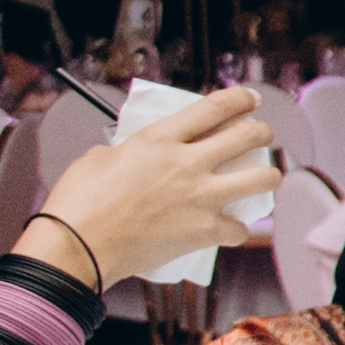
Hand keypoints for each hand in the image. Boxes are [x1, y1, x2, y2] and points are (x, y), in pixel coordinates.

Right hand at [26, 87, 273, 284]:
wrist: (77, 246)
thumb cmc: (79, 203)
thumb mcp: (98, 158)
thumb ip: (127, 151)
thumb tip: (134, 156)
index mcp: (159, 139)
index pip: (213, 108)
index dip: (240, 99)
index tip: (249, 99)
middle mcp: (188, 163)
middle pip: (250, 136)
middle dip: (263, 133)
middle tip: (261, 137)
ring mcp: (201, 196)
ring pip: (264, 178)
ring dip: (267, 177)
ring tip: (261, 179)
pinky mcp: (204, 230)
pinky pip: (241, 229)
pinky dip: (236, 230)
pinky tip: (228, 229)